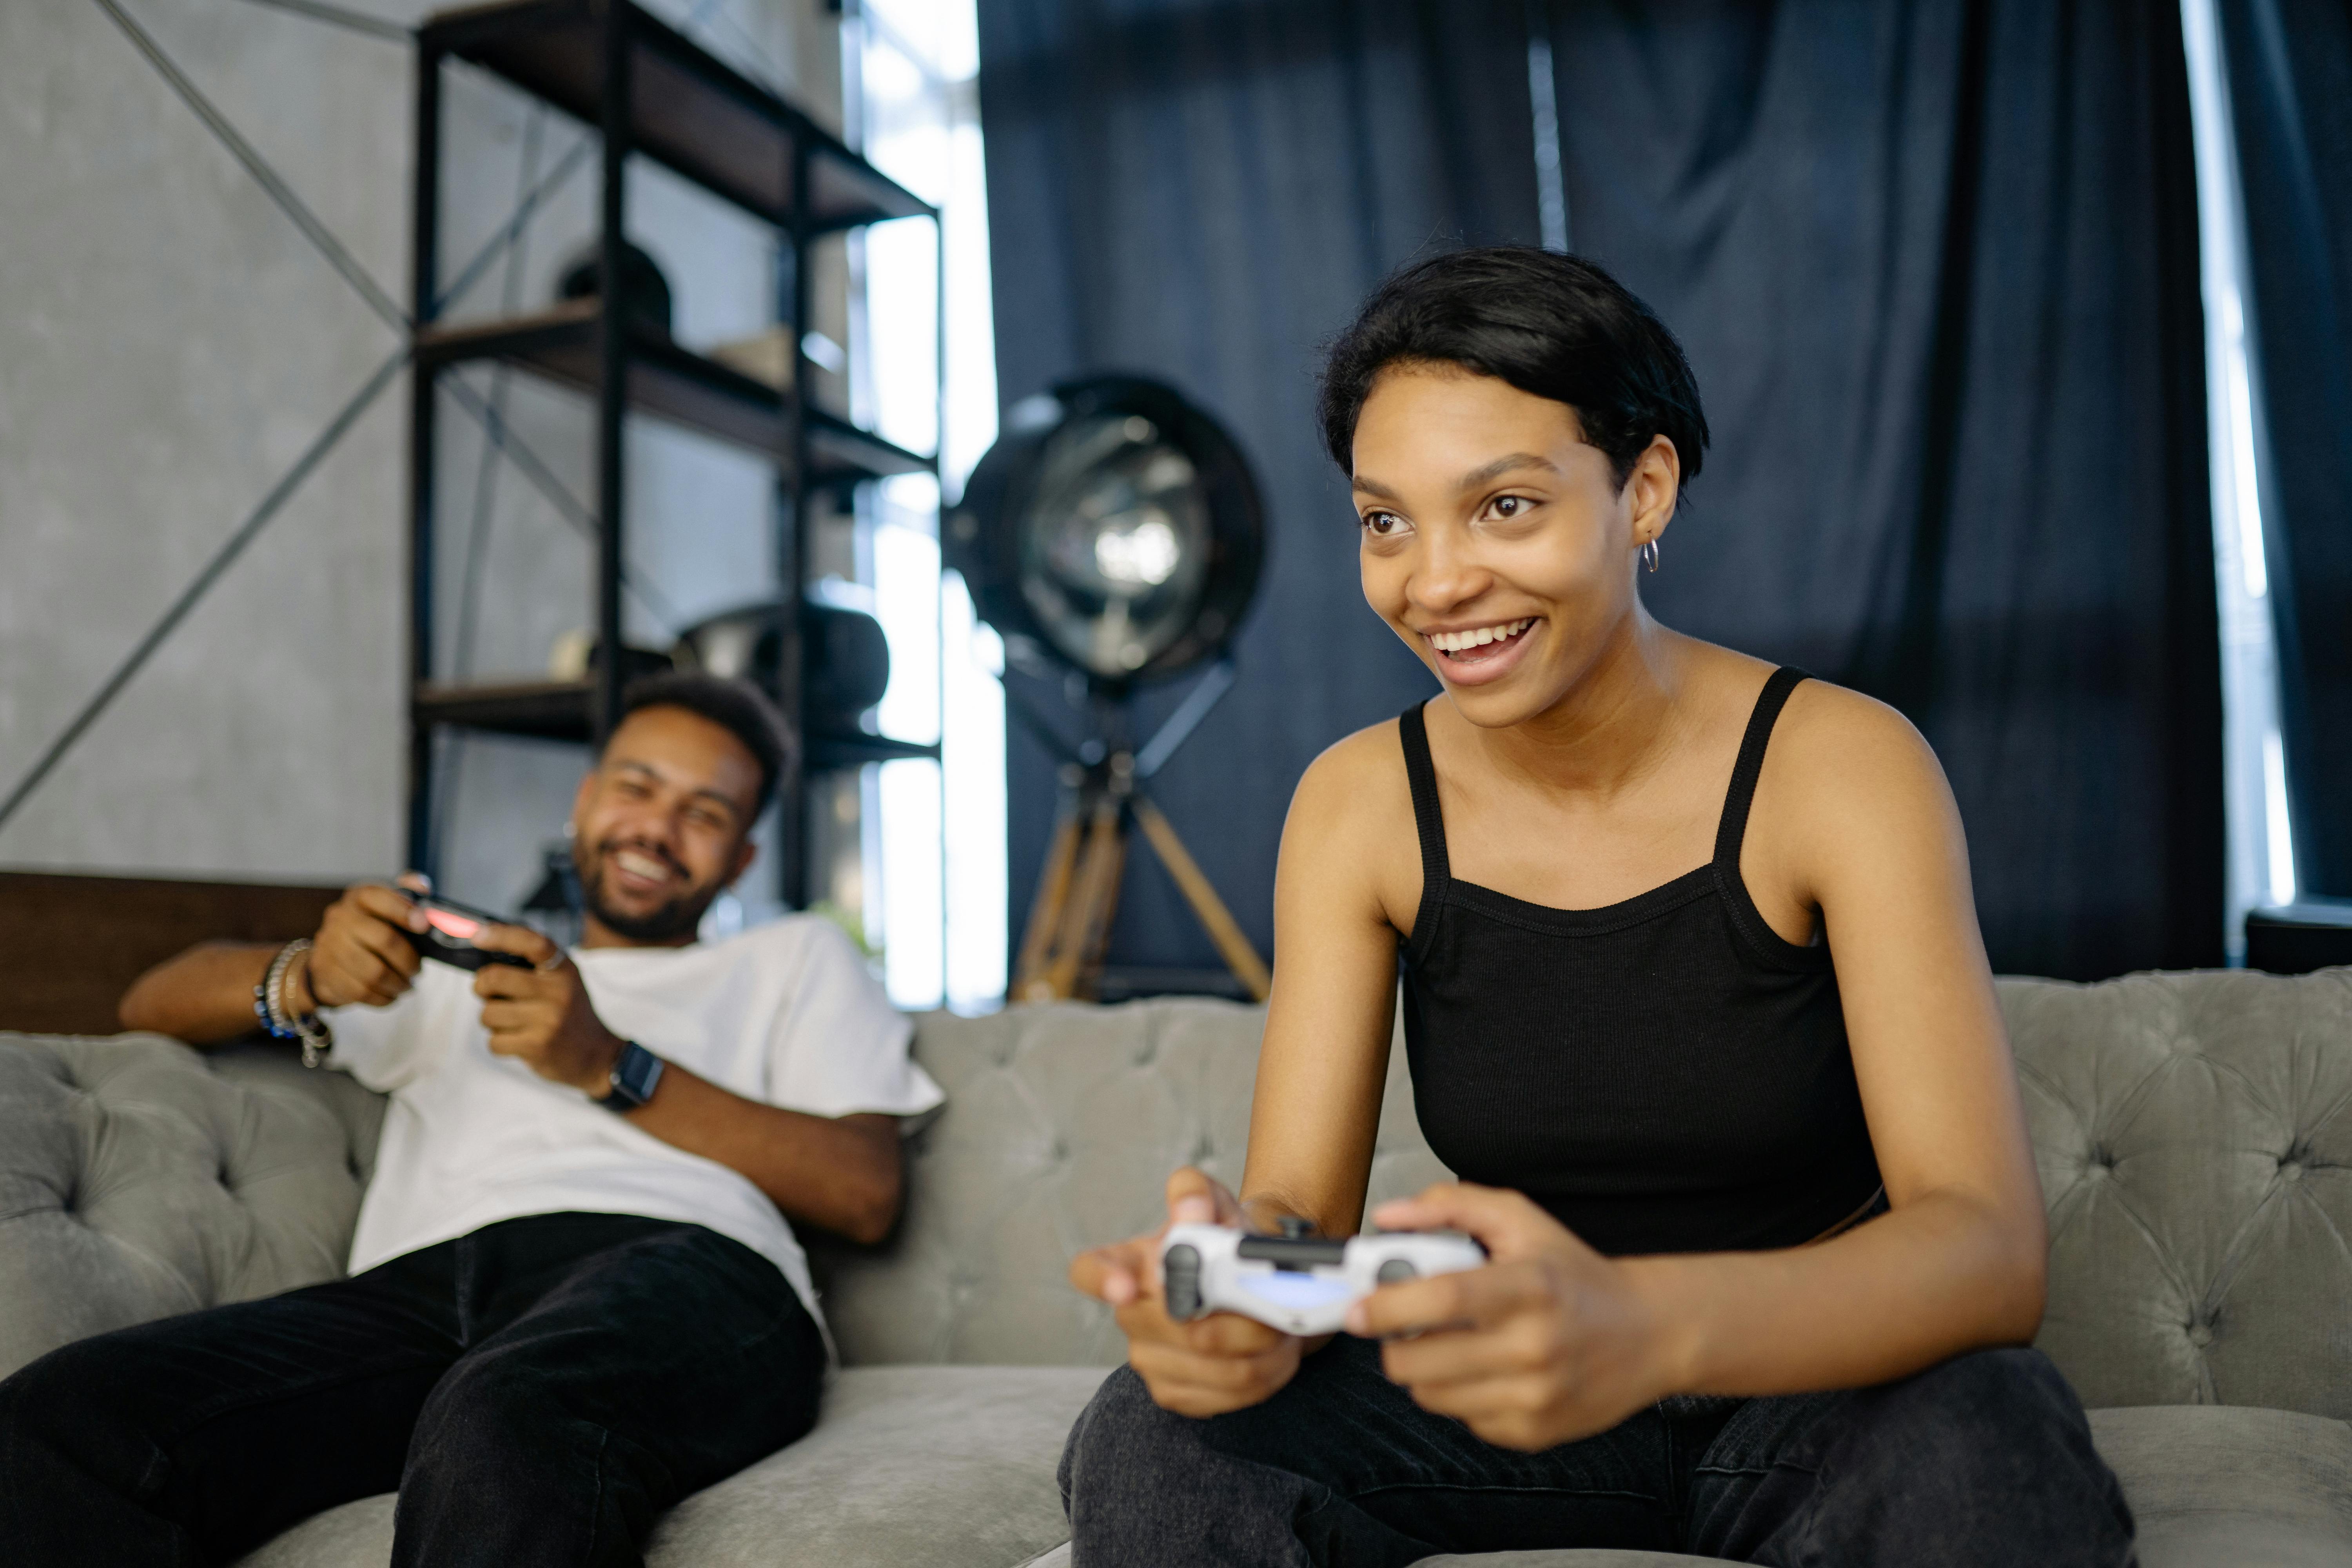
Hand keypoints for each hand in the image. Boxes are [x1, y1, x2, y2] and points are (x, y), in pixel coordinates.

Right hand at [298, 875, 430, 1010]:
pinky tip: (391, 995)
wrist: (330, 954)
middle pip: (384, 940)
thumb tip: (423, 888)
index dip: (404, 911)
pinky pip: (360, 992)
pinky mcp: (324, 971)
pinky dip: (383, 997)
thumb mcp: (387, 907)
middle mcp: (340, 917)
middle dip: (409, 960)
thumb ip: (408, 894)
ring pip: (373, 972)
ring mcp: (328, 944)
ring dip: (397, 984)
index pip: (379, 897)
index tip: (425, 925)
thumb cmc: (371, 929)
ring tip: (406, 985)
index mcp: (359, 897)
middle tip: (418, 971)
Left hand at [466, 922, 627, 1094]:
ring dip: (492, 1019)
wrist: (595, 1054)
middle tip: (489, 992)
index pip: (533, 943)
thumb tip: (482, 942)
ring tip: (513, 1021)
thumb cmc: (568, 1012)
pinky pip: (493, 1041)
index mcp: (564, 970)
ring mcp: (548, 1020)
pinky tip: (518, 1040)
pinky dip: (499, 1042)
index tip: (477, 936)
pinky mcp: (537, 1047)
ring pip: (488, 1013)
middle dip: (482, 986)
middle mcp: (558, 992)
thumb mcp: (562, 980)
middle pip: (495, 978)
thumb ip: (533, 965)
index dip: (501, 935)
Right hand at [1069, 1168, 1307, 1416]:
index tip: (1125, 1287)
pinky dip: (1265, 1372)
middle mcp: (1130, 1314)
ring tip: (1281, 1321)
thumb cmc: (1224, 1242)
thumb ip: (1197, 1194)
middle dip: (1240, 1316)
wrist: (1250, 1283)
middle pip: (1181, 1326)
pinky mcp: (1174, 1394)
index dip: (1102, 1281)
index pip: (1091, 1271)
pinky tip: (1272, 1351)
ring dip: (1263, 1344)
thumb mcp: (1216, 1205)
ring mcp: (1148, 1359)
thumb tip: (1190, 1210)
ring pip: (1214, 1364)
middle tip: (1273, 1298)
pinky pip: (1228, 1392)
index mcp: (1128, 1262)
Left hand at [1347, 1183, 1682, 1450]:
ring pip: (1430, 1395)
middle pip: (1418, 1359)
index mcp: (1529, 1287)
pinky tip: (1487, 1369)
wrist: (1648, 1334)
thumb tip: (1387, 1218)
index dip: (1385, 1304)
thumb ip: (1452, 1206)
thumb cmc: (1574, 1274)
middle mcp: (1533, 1347)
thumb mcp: (1521, 1221)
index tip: (1356, 1308)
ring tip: (1452, 1342)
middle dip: (1393, 1341)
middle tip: (1403, 1323)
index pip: (1441, 1300)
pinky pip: (1462, 1419)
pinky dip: (1460, 1395)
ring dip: (1424, 1368)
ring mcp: (1534, 1397)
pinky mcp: (1533, 1433)